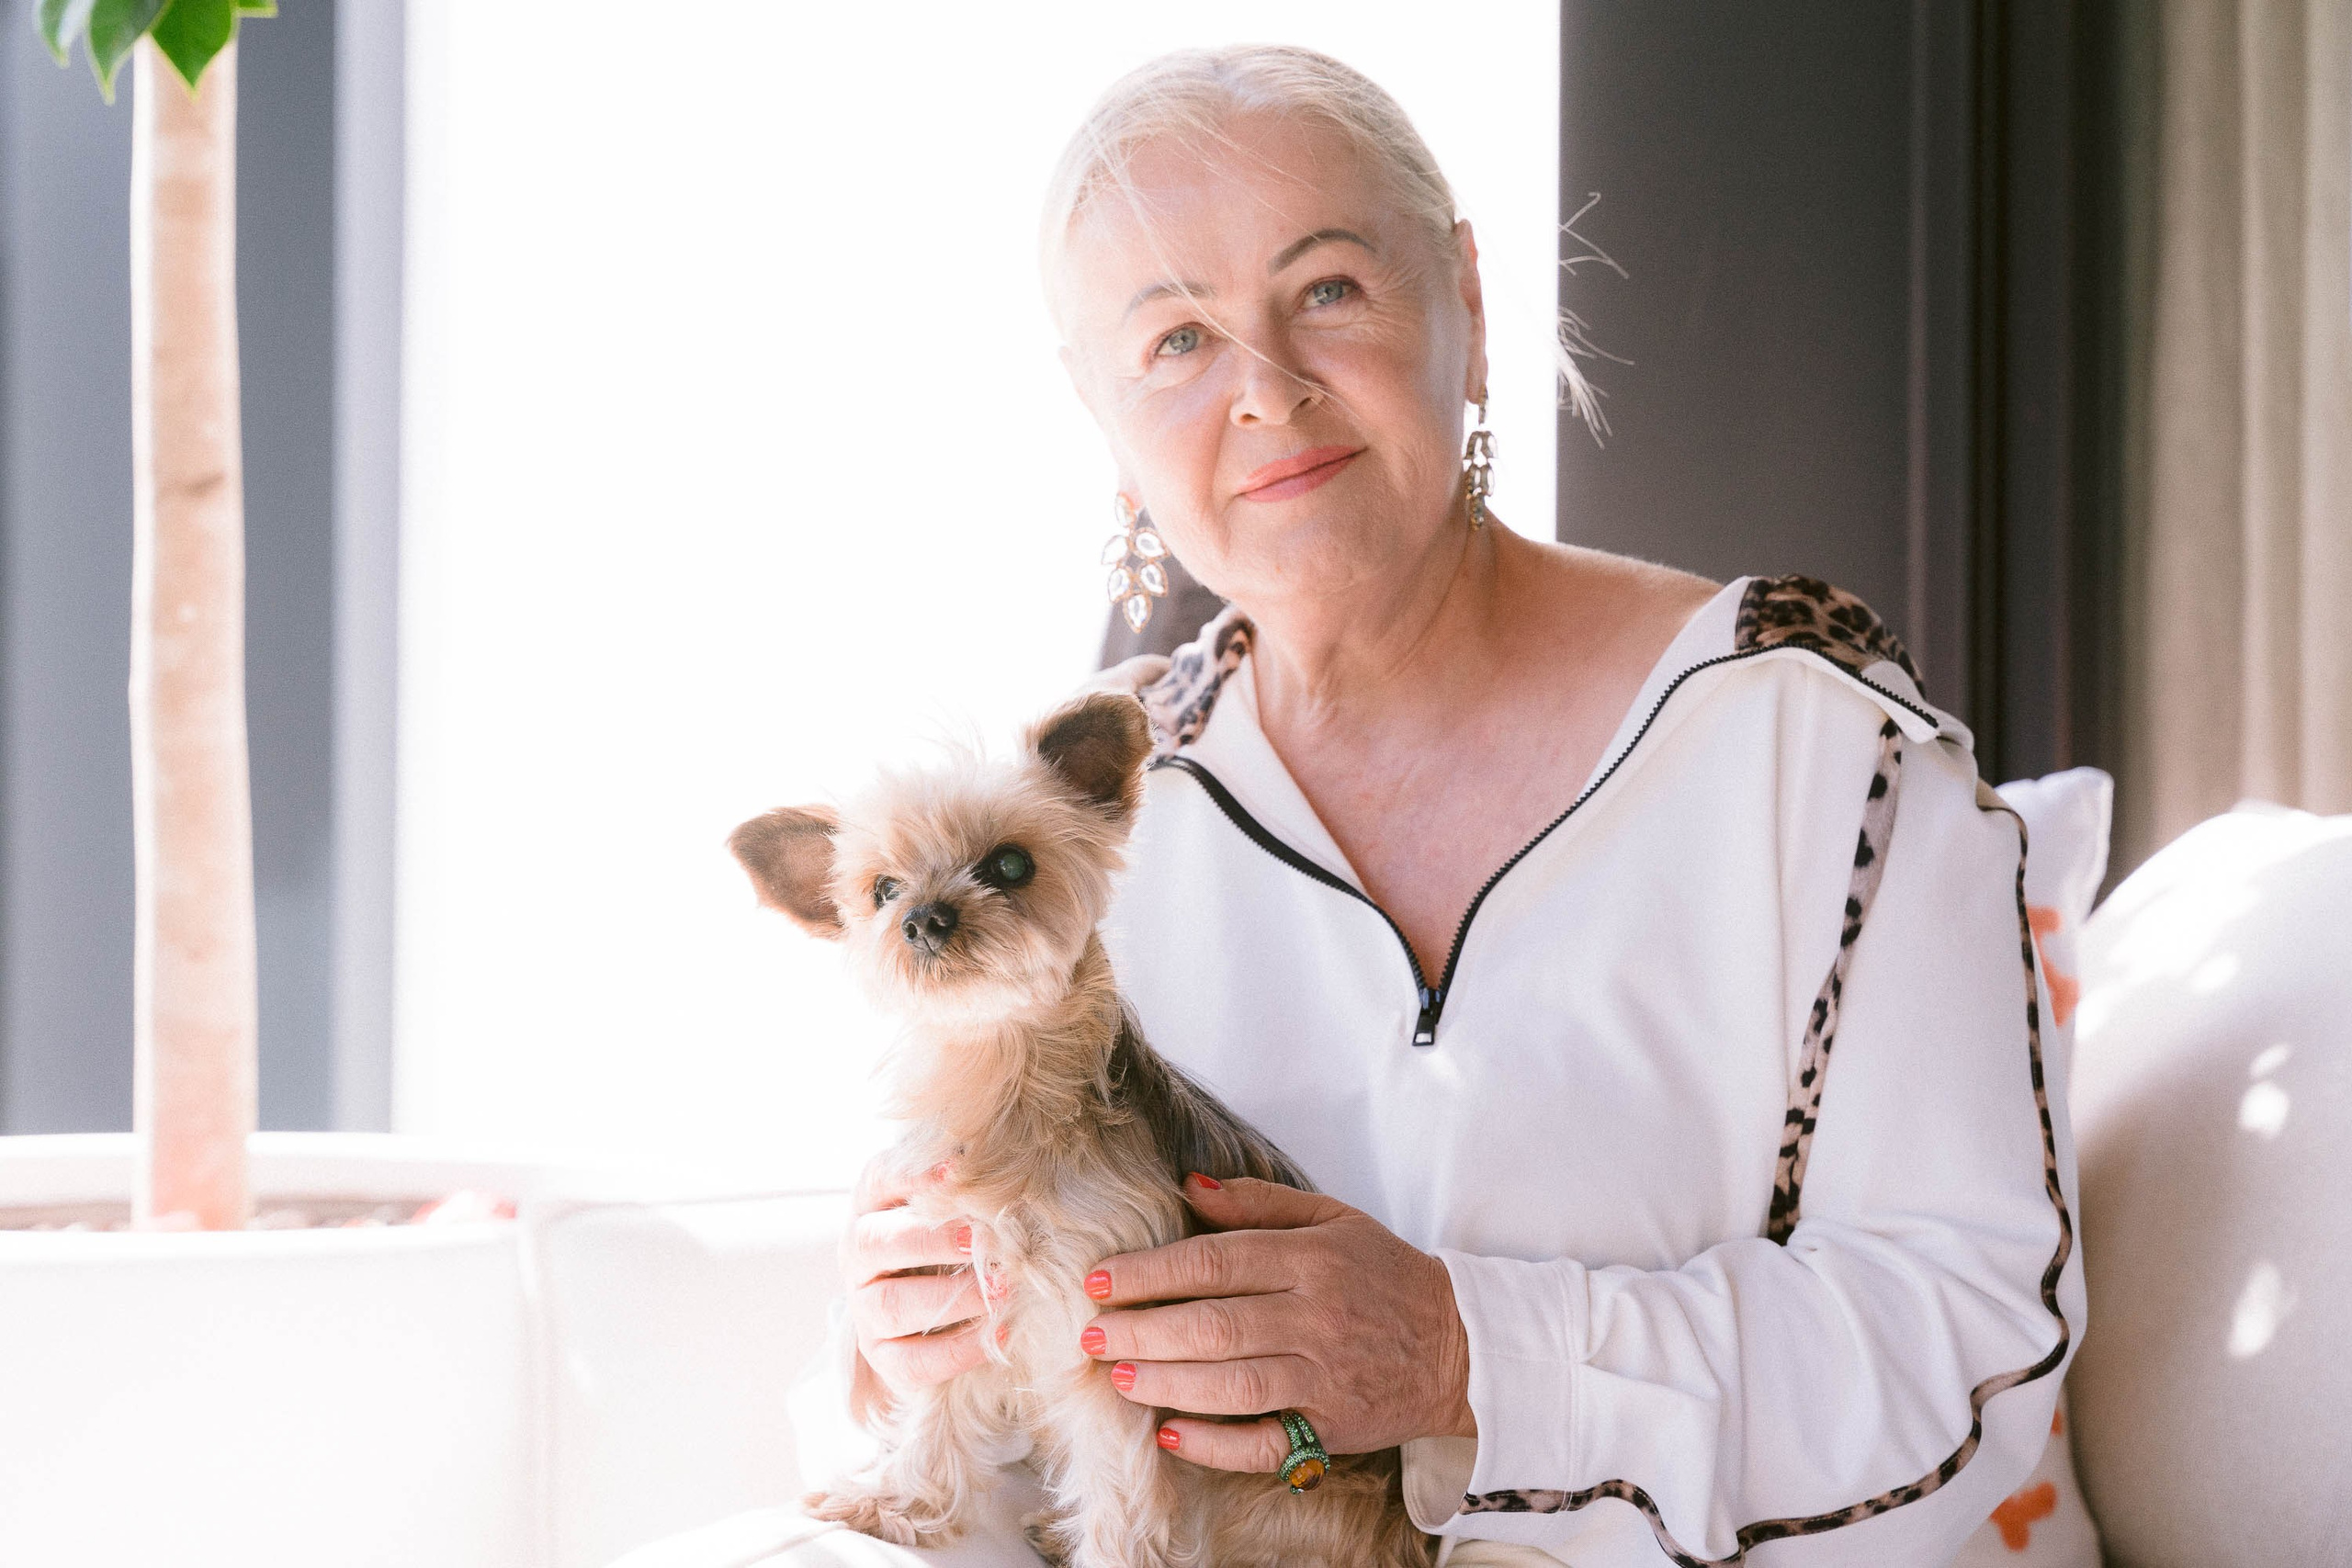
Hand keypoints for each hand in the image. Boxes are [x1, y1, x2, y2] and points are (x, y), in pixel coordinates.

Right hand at [841, 1151, 995, 1416]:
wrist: (929, 1304)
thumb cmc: (948, 1236)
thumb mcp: (949, 1202)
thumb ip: (963, 1183)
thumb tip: (996, 1162)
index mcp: (871, 1206)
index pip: (879, 1180)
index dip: (914, 1175)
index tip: (957, 1170)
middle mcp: (857, 1256)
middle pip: (876, 1244)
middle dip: (933, 1242)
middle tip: (984, 1241)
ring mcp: (865, 1309)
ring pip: (893, 1306)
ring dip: (952, 1296)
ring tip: (1002, 1289)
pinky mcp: (883, 1357)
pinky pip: (913, 1361)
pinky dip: (960, 1349)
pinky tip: (1000, 1333)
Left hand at [1079, 1174, 1473, 1471]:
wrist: (1458, 1344)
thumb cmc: (1384, 1276)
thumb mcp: (1333, 1219)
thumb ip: (1260, 1203)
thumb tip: (1189, 1187)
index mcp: (1311, 1259)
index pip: (1215, 1261)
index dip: (1151, 1271)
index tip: (1100, 1279)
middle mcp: (1315, 1316)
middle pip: (1214, 1324)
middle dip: (1143, 1329)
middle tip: (1092, 1333)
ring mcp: (1324, 1376)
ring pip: (1232, 1383)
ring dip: (1167, 1382)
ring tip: (1118, 1376)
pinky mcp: (1332, 1426)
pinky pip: (1266, 1442)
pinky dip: (1216, 1443)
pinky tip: (1171, 1434)